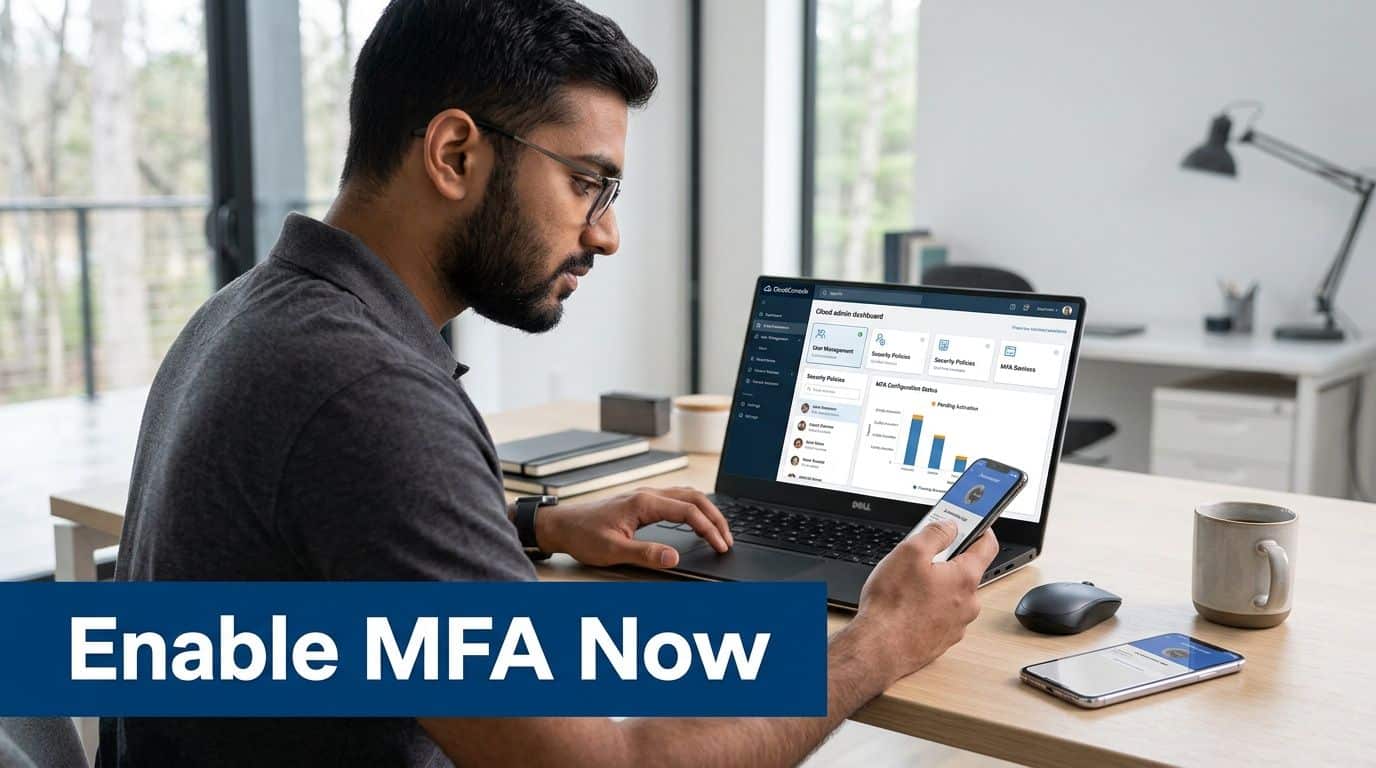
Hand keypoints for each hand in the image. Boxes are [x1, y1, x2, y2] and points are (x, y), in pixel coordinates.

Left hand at [534, 487, 733, 567]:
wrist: (562, 525)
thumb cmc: (582, 535)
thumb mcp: (613, 550)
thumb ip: (646, 553)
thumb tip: (674, 557)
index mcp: (643, 503)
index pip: (688, 511)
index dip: (709, 528)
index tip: (720, 546)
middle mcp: (647, 494)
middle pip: (694, 498)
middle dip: (716, 518)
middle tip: (728, 539)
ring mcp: (645, 495)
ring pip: (687, 494)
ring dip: (707, 510)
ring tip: (719, 531)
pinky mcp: (642, 501)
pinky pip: (677, 497)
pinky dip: (694, 507)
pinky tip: (696, 520)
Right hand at [851, 521, 997, 685]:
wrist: (879, 648)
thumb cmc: (893, 604)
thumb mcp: (910, 552)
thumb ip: (934, 533)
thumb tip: (949, 526)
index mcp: (965, 578)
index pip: (987, 546)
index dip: (980, 529)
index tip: (973, 522)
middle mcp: (968, 603)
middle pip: (966, 571)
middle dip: (947, 560)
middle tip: (922, 556)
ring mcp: (957, 624)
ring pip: (952, 595)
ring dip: (937, 585)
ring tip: (908, 585)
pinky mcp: (942, 639)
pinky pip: (941, 615)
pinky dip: (929, 607)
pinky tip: (907, 606)